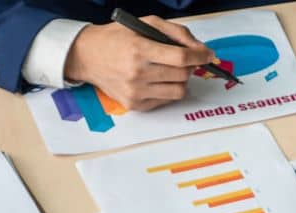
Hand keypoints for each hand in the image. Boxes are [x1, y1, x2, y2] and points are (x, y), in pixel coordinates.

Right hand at [63, 16, 214, 110]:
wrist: (87, 56)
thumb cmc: (117, 38)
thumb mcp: (145, 24)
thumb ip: (176, 32)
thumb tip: (200, 48)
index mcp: (139, 50)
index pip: (181, 57)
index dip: (200, 56)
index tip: (208, 55)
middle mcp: (137, 73)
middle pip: (182, 75)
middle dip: (190, 66)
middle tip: (185, 60)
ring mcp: (135, 91)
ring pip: (178, 91)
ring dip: (180, 79)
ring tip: (169, 70)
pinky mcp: (134, 104)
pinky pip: (166, 101)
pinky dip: (168, 90)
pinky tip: (157, 79)